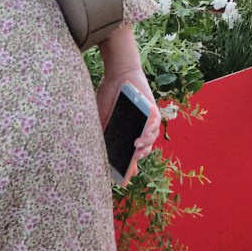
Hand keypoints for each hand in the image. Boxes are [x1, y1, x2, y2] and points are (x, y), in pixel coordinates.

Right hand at [96, 31, 161, 171]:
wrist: (117, 75)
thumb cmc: (108, 96)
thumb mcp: (100, 117)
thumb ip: (101, 133)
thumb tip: (95, 151)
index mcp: (126, 133)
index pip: (129, 154)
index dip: (129, 166)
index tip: (125, 176)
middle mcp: (137, 129)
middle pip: (141, 149)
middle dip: (137, 158)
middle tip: (131, 162)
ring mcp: (146, 121)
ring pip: (150, 139)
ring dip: (145, 145)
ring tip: (136, 148)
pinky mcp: (153, 111)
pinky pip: (156, 124)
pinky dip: (150, 130)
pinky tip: (143, 134)